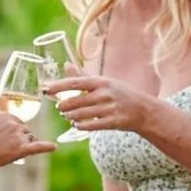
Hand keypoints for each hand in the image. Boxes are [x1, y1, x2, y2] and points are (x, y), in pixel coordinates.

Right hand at [0, 111, 55, 173]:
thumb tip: (6, 129)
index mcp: (5, 115)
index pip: (16, 121)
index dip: (12, 131)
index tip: (2, 138)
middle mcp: (14, 123)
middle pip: (24, 130)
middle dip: (18, 138)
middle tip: (2, 147)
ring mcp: (18, 136)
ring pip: (29, 139)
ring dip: (23, 145)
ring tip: (6, 152)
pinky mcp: (21, 150)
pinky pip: (38, 147)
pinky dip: (47, 147)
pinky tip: (54, 147)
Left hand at [44, 74, 160, 134]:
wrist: (144, 110)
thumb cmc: (121, 94)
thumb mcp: (104, 82)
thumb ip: (84, 76)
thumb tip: (66, 65)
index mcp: (101, 82)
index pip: (75, 82)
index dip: (59, 86)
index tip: (47, 89)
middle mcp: (104, 94)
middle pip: (75, 101)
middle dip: (64, 106)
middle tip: (59, 107)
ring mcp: (109, 109)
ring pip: (80, 114)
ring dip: (70, 116)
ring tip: (66, 116)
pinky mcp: (112, 122)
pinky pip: (90, 125)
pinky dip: (81, 125)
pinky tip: (76, 124)